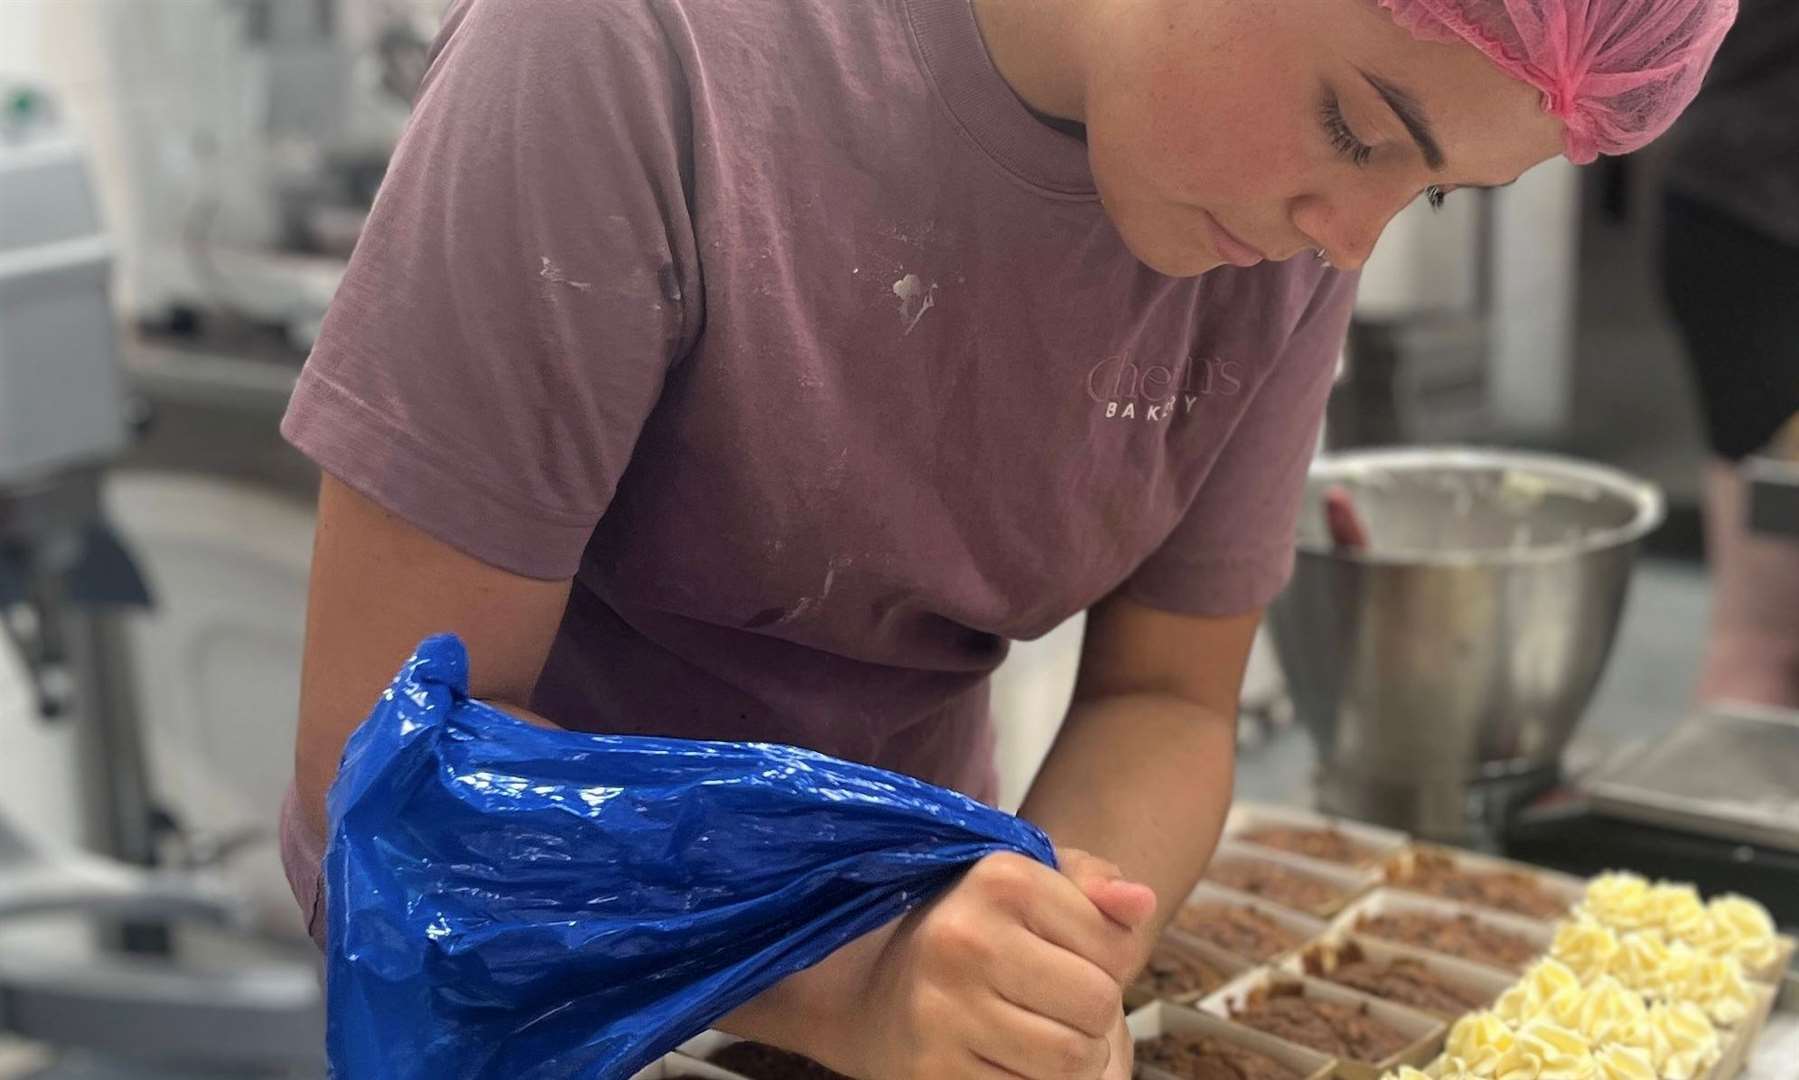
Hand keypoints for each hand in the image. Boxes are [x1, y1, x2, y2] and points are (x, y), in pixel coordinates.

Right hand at [846, 849, 1155, 1078]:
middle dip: (1092, 1015)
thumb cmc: (975, 932)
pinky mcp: (934, 1071)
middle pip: (1098, 1005)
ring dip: (1071, 1058)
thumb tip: (1141, 904)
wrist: (876, 995)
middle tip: (1054, 1002)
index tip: (1066, 955)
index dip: (1108, 961)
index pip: (1117, 946)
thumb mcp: (1029, 884)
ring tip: (1037, 1032)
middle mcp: (964, 938)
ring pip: (1071, 1060)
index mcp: (998, 878)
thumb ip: (1092, 883)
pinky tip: (1005, 1059)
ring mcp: (943, 1009)